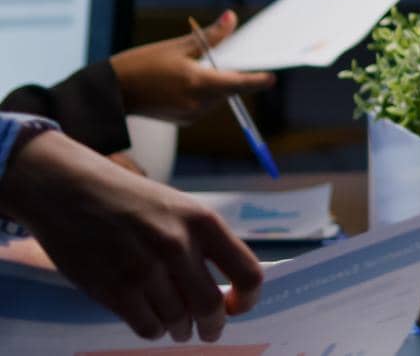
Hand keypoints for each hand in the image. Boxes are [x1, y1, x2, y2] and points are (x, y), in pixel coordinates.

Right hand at [0, 130, 262, 341]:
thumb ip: (203, 244)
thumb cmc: (130, 200)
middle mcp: (177, 245)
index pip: (247, 273)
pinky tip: (152, 321)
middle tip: (209, 331)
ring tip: (178, 327)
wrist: (70, 190)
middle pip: (211, 306)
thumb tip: (225, 289)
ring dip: (181, 329)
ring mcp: (143, 268)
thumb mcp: (180, 209)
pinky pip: (147, 327)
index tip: (238, 306)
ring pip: (178, 320)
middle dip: (213, 326)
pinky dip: (154, 330)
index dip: (247, 299)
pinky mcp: (113, 288)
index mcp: (202, 222)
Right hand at [110, 11, 274, 124]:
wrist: (113, 92)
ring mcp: (192, 114)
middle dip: (227, 75)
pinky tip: (179, 85)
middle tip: (208, 60)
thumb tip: (232, 17)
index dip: (258, 80)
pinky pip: (203, 105)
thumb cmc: (143, 64)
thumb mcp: (179, 46)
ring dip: (213, 84)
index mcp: (201, 83)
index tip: (272, 78)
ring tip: (184, 72)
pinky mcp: (184, 120)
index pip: (240, 83)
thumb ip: (211, 36)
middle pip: (229, 88)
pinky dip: (201, 94)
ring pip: (217, 97)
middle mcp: (200, 103)